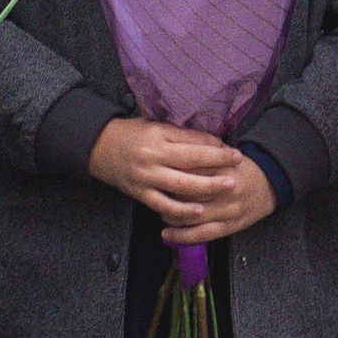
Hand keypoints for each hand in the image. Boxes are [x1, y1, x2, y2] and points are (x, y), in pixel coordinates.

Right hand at [87, 118, 275, 241]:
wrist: (99, 147)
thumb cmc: (131, 133)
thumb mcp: (155, 125)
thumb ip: (180, 134)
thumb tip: (212, 141)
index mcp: (158, 134)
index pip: (192, 140)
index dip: (214, 147)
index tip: (233, 151)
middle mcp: (153, 155)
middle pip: (190, 162)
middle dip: (217, 166)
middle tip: (238, 170)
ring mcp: (146, 176)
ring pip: (180, 185)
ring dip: (206, 188)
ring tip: (226, 188)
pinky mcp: (140, 193)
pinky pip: (163, 205)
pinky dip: (182, 210)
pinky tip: (198, 212)